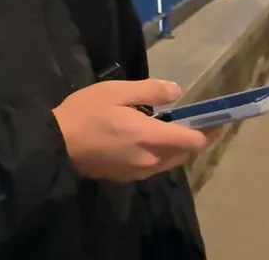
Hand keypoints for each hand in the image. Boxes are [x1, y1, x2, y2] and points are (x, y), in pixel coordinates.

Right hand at [53, 79, 208, 182]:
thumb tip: (177, 92)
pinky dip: (158, 153)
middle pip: (184, 154)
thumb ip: (150, 91)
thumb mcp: (117, 91)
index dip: (208, 130)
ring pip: (169, 162)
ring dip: (175, 147)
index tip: (214, 117)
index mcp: (151, 138)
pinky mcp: (125, 177)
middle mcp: (150, 160)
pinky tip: (146, 139)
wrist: (54, 144)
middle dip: (193, 138)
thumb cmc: (85, 113)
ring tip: (169, 127)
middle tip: (191, 119)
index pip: (194, 141)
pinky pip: (152, 166)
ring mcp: (137, 172)